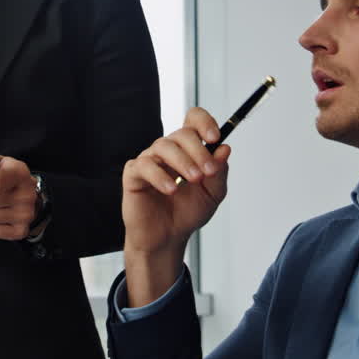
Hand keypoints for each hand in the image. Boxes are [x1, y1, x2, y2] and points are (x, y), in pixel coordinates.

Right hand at [121, 107, 230, 305]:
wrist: (168, 238)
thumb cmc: (187, 212)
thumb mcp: (213, 194)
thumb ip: (219, 171)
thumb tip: (224, 149)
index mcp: (188, 149)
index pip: (193, 120)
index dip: (204, 122)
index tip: (215, 137)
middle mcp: (169, 150)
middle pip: (182, 133)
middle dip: (199, 151)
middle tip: (207, 172)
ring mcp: (150, 160)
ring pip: (164, 146)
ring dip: (183, 162)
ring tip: (193, 180)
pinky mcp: (134, 174)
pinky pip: (144, 165)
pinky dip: (160, 176)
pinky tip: (171, 189)